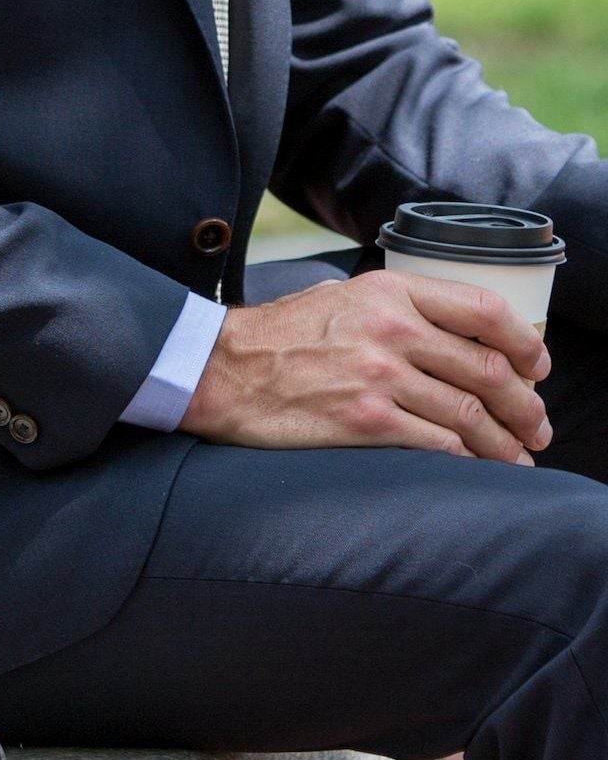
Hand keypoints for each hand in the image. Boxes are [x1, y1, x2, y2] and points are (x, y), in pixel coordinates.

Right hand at [178, 269, 552, 464]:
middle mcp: (391, 329)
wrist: (222, 369)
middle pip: (488, 369)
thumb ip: (397, 308)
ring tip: (519, 455)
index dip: (524, 343)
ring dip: (505, 442)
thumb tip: (453, 335)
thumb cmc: (279, 335)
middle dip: (526, 405)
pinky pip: (439, 445)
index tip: (537, 366)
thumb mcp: (342, 297)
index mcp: (390, 291)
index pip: (484, 310)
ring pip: (471, 414)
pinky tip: (478, 468)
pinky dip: (468, 461)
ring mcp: (380, 376)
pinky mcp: (366, 421)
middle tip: (537, 425)